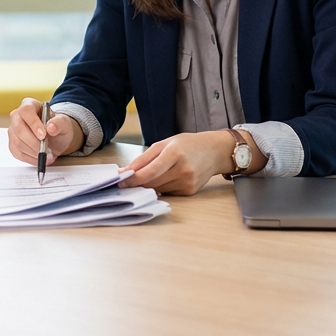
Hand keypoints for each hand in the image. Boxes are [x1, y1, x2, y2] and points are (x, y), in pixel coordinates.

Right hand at [7, 97, 84, 165]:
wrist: (56, 138)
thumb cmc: (58, 127)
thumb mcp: (64, 123)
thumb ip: (59, 123)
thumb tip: (51, 127)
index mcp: (29, 105)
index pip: (26, 111)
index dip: (33, 123)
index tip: (43, 135)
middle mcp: (17, 116)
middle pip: (19, 128)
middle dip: (33, 142)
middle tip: (45, 150)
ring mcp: (13, 131)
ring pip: (17, 142)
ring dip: (33, 152)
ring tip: (47, 156)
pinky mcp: (13, 144)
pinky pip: (18, 153)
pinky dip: (30, 159)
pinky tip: (40, 158)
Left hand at [118, 130, 242, 195]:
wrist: (214, 151)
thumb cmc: (188, 144)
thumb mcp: (165, 143)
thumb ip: (145, 158)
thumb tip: (126, 171)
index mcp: (174, 153)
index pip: (150, 171)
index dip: (133, 179)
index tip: (120, 181)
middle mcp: (183, 169)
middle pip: (152, 182)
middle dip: (137, 183)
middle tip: (125, 182)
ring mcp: (188, 182)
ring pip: (159, 189)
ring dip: (149, 185)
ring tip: (146, 177)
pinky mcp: (190, 191)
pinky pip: (168, 192)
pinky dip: (161, 187)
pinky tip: (165, 178)